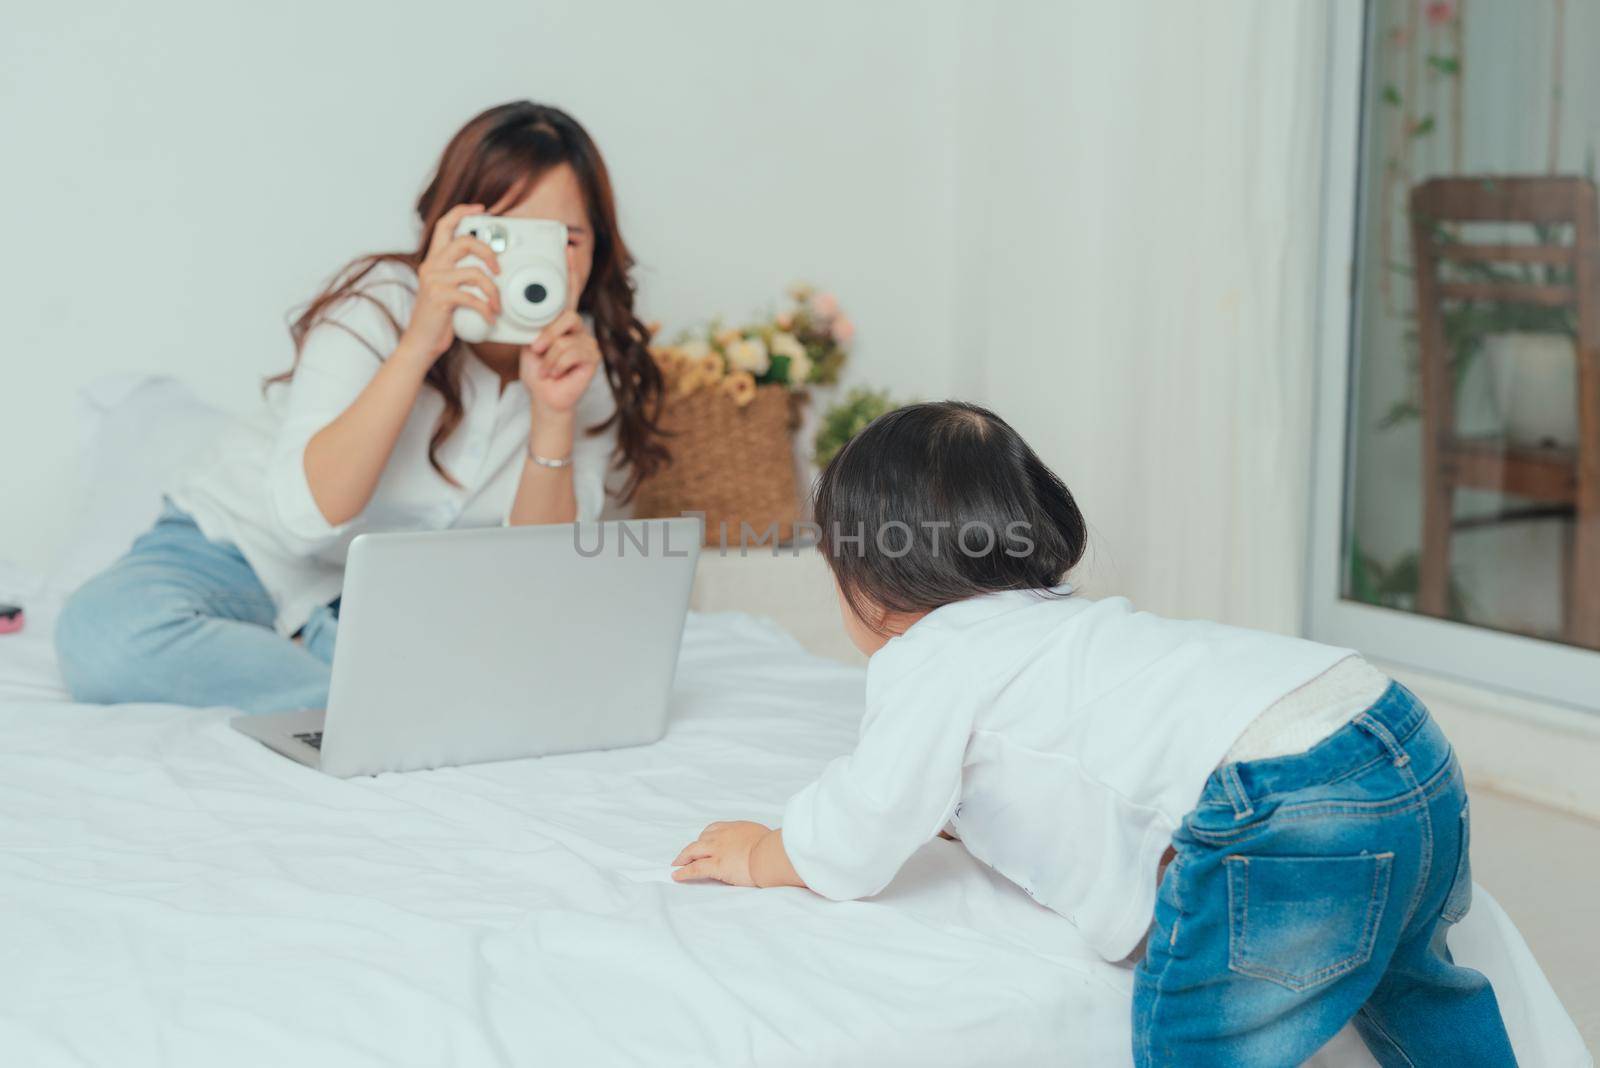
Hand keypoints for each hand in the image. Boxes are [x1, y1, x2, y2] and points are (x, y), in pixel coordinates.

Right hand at [397, 203, 502, 365]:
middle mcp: (431, 266)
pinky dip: (487, 309)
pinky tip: (490, 317)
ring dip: (493, 290)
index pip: (444, 225)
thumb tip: (488, 270)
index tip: (481, 209)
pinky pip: (473, 297)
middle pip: (464, 242)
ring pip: (475, 272)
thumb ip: (459, 276)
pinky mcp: (440, 298)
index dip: (462, 212)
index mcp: (433, 261)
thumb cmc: (437, 320)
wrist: (420, 343)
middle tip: (499, 270)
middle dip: (488, 252)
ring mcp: (434, 281)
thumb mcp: (446, 291)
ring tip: (496, 304)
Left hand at [520, 246, 601, 413]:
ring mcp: (587, 342)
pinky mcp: (593, 357)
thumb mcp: (530, 344)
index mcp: (561, 321)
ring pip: (566, 338)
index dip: (569, 269)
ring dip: (549, 356)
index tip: (567, 247)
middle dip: (547, 335)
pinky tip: (556, 373)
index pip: (568, 291)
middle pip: (567, 315)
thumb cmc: (537, 370)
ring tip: (546, 367)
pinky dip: (557, 365)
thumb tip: (532, 321)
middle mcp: (577, 328)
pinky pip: (571, 352)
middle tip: (536, 350)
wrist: (544, 396)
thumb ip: (536, 327)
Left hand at [672, 821, 770, 886]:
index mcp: (736, 828)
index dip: (706, 837)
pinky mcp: (715, 865)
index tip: (703, 842)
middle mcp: (723, 836)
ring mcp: (717, 850)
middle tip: (685, 855)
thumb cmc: (775, 847)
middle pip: (701, 839)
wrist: (771, 854)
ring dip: (683, 857)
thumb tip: (763, 847)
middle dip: (692, 847)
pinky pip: (694, 868)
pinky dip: (684, 872)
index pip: (714, 829)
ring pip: (693, 851)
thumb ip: (757, 840)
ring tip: (677, 864)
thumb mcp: (765, 837)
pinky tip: (677, 876)